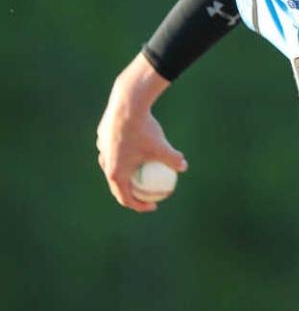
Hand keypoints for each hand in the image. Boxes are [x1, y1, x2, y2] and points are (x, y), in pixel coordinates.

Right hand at [96, 54, 186, 211]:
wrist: (126, 104)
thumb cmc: (144, 130)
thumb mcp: (162, 147)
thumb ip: (173, 160)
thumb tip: (183, 167)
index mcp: (116, 173)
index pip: (125, 198)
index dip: (139, 205)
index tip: (153, 205)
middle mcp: (105, 163)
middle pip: (117, 184)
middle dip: (132, 192)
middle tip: (147, 192)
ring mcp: (102, 149)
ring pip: (114, 164)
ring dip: (126, 171)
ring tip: (141, 170)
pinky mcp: (103, 136)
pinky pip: (115, 148)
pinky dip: (125, 152)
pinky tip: (139, 145)